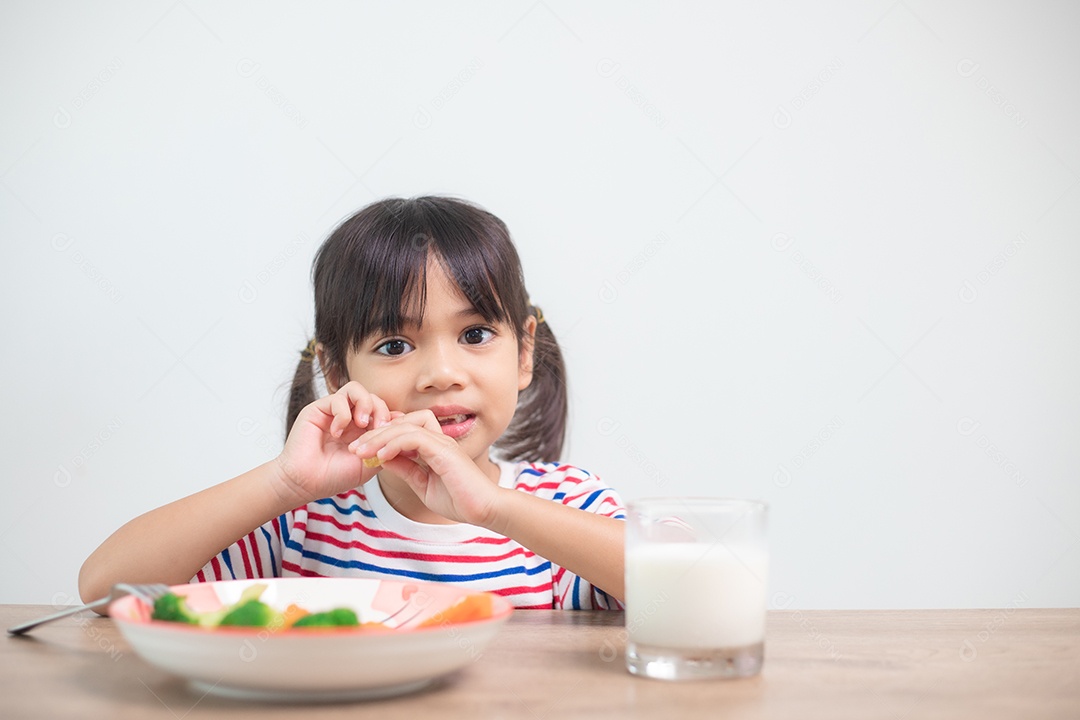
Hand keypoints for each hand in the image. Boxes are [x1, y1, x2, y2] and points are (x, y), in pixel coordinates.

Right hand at [273, 381, 397, 505]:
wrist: (306, 483)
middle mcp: (349, 417)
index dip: (392, 417)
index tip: (396, 433)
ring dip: (365, 404)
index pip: (383, 410)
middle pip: (373, 397)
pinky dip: (343, 414)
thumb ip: (386, 445)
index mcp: (362, 429)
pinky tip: (338, 433)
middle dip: (381, 411)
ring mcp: (333, 412)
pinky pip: (337, 399)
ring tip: (363, 424)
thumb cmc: (334, 476)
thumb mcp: (369, 464)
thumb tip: (408, 432)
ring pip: (356, 389)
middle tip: (380, 428)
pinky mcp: (317, 409)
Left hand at [348, 411, 501, 527]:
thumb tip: (383, 460)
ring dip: (379, 438)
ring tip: (361, 452)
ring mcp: (442, 442)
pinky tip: (380, 456)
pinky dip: (394, 444)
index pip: (403, 430)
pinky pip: (414, 437)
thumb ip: (406, 469)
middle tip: (354, 449)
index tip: (361, 452)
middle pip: (401, 422)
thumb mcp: (422, 485)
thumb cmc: (460, 500)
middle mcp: (438, 439)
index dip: (381, 437)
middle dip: (374, 434)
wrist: (485, 510)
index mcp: (434, 446)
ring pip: (405, 426)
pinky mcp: (444, 450)